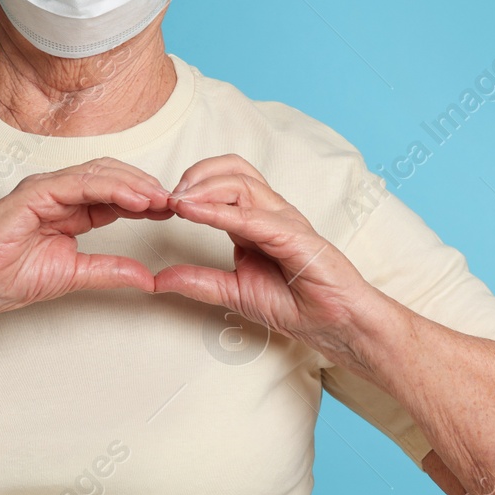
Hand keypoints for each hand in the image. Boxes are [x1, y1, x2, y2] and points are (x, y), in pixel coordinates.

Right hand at [0, 157, 172, 336]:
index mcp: (69, 210)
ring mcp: (46, 188)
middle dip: (145, 186)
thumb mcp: (74, 275)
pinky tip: (135, 199)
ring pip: (99, 173)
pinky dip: (110, 188)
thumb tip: (147, 278)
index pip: (114, 195)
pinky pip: (79, 183)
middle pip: (112, 176)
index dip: (145, 200)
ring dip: (134, 184)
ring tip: (161, 198)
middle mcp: (59, 192)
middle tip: (174, 201)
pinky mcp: (34, 192)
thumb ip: (109, 270)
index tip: (172, 211)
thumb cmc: (8, 277)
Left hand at [154, 154, 374, 364]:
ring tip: (176, 201)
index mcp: (256, 220)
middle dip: (195, 175)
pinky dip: (218, 211)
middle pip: (232, 170)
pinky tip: (193, 212)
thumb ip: (198, 281)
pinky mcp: (294, 236)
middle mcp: (271, 212)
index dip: (191, 184)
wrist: (336, 325)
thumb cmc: (297, 306)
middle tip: (167, 195)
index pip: (224, 181)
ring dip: (203, 188)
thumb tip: (158, 279)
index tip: (162, 202)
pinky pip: (251, 216)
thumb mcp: (233, 292)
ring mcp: (284, 220)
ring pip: (241, 183)